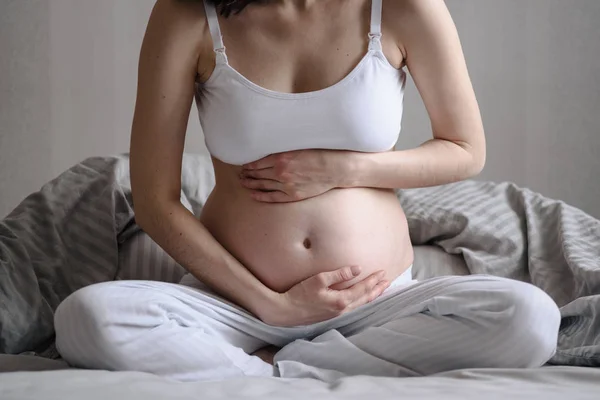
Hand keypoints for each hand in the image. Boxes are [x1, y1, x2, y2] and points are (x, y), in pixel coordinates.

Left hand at [239, 150, 351, 202]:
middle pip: (258, 174)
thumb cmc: (320, 154)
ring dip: (251, 184)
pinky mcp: (293, 195)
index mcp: (281, 158)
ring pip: (263, 185)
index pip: (258, 162)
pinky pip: (272, 197)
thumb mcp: (298, 146)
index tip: (243, 165)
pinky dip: (261, 196)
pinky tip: (253, 195)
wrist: (335, 168)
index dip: (248, 165)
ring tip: (243, 183)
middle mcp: (281, 172)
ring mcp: (286, 185)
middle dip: (247, 174)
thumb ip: (283, 150)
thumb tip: (269, 151)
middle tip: (240, 175)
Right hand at [258, 266, 389, 326]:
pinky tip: (361, 298)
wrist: (285, 312)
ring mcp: (337, 314)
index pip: (362, 288)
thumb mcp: (318, 279)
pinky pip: (353, 308)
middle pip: (365, 299)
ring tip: (380, 289)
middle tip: (388, 281)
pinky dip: (362, 301)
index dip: (373, 280)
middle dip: (377, 289)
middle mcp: (342, 310)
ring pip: (360, 305)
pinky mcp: (331, 315)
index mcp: (341, 300)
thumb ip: (339, 274)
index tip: (382, 272)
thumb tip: (357, 269)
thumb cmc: (300, 294)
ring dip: (371, 296)